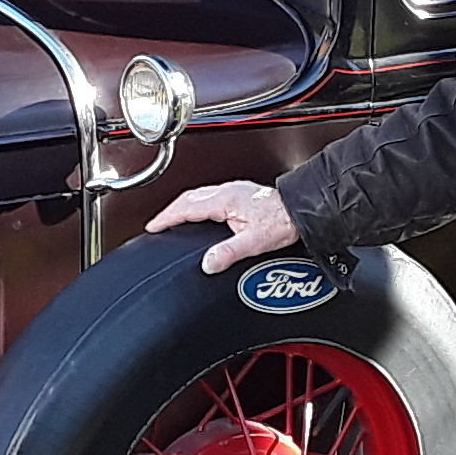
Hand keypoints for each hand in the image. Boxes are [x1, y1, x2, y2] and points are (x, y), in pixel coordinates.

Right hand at [145, 178, 298, 274]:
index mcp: (225, 200)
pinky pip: (210, 195)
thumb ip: (229, 252)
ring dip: (183, 205)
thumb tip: (208, 264)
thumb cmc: (284, 221)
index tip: (153, 226)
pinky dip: (197, 203)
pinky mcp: (242, 193)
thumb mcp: (255, 241)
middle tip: (159, 223)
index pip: (186, 207)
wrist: (303, 209)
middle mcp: (227, 191)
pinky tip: (201, 213)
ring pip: (199, 194)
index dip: (166, 217)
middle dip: (170, 210)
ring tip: (174, 218)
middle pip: (189, 197)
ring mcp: (234, 190)